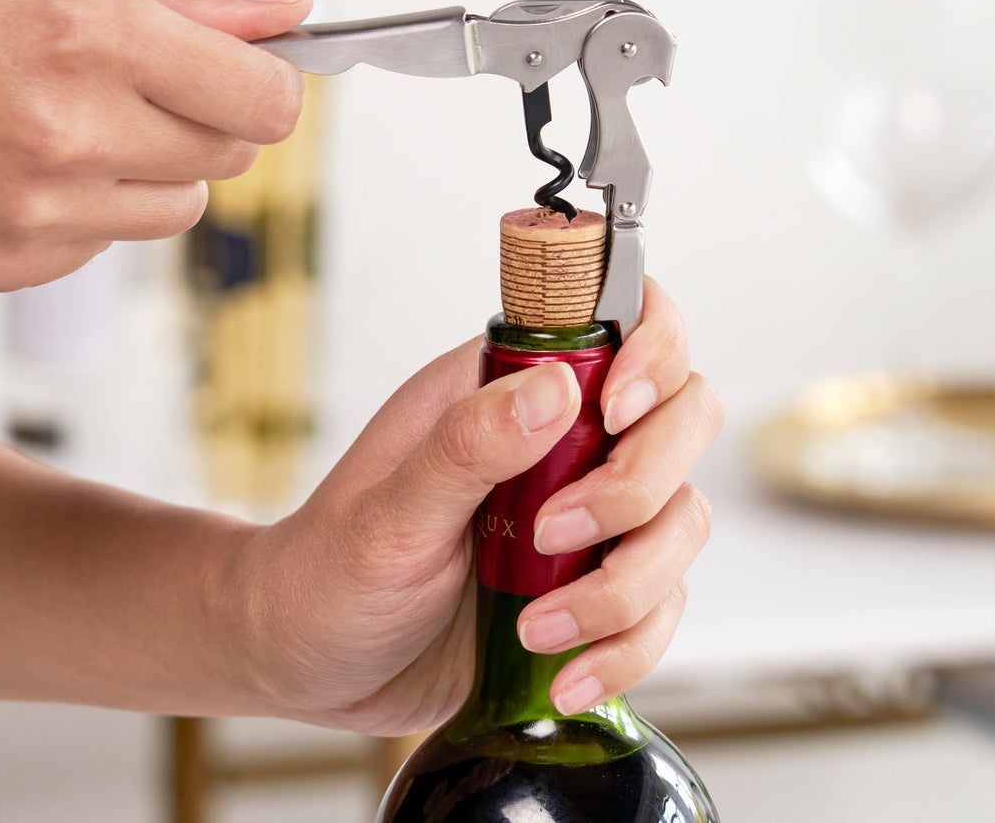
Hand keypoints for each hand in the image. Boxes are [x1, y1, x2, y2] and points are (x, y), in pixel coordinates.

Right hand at [0, 0, 311, 289]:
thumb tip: (288, 9)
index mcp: (90, 33)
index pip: (263, 99)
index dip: (274, 83)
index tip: (258, 69)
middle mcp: (71, 132)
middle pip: (232, 155)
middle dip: (210, 113)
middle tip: (143, 75)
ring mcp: (38, 210)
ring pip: (178, 206)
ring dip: (156, 163)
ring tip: (75, 114)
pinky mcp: (8, 262)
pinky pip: (107, 242)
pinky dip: (93, 203)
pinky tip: (26, 157)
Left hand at [227, 277, 721, 734]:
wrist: (310, 663)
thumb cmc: (330, 568)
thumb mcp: (388, 511)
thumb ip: (469, 445)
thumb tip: (560, 386)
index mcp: (507, 385)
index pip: (624, 320)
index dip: (652, 351)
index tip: (619, 410)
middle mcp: (563, 437)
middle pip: (684, 416)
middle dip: (641, 483)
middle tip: (554, 535)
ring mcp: (588, 511)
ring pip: (682, 518)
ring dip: (627, 585)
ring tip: (537, 628)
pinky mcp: (594, 584)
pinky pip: (662, 604)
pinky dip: (629, 646)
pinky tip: (567, 674)